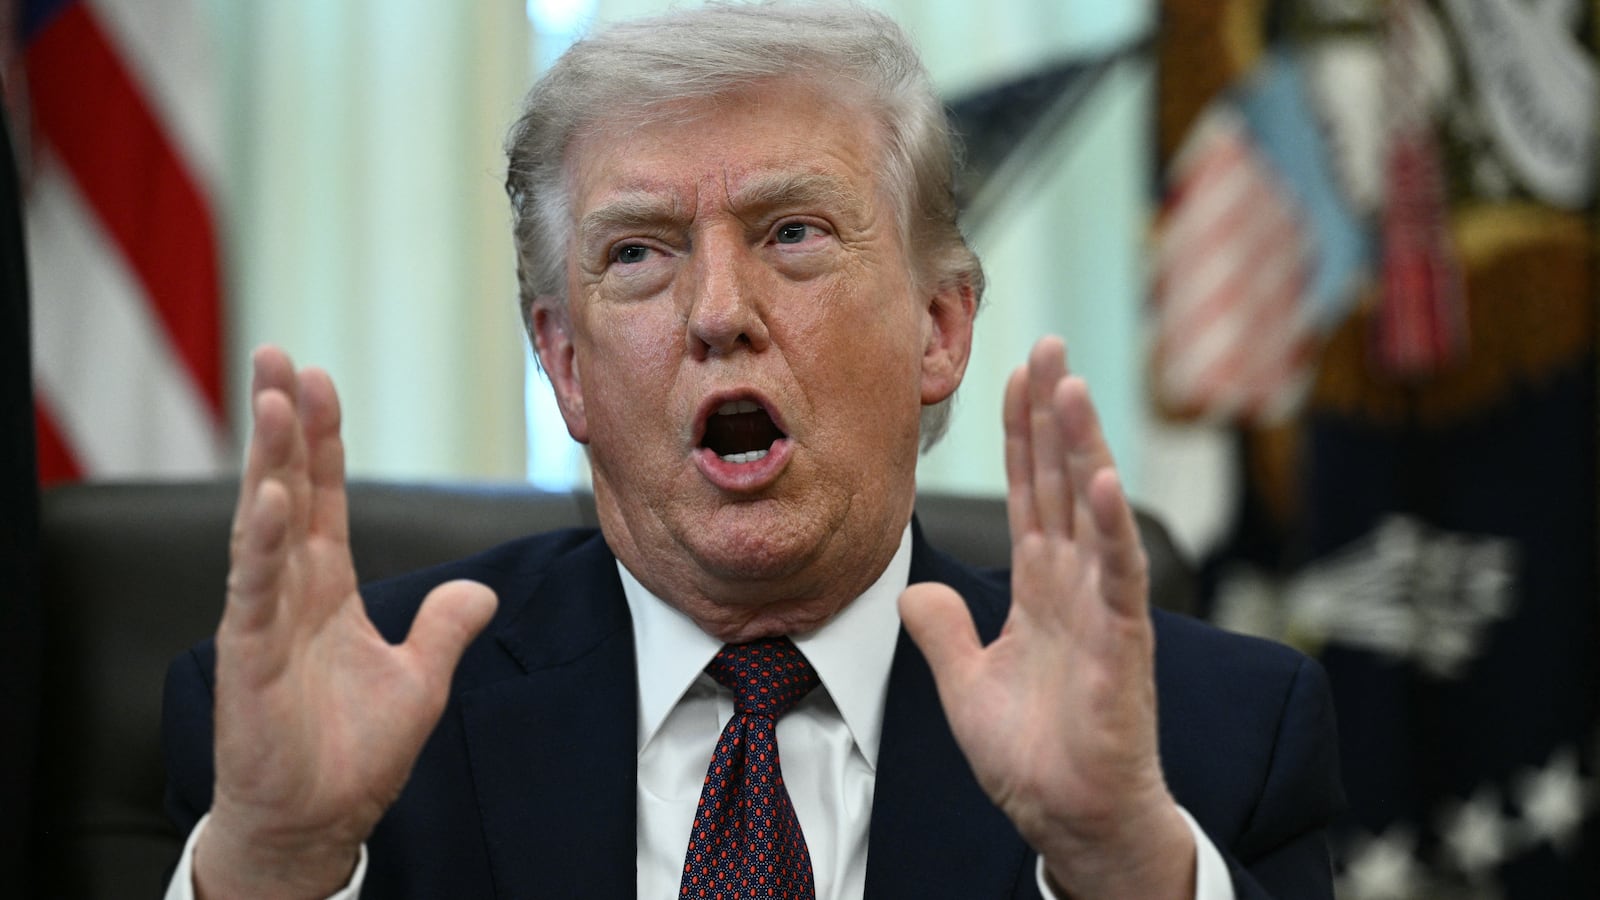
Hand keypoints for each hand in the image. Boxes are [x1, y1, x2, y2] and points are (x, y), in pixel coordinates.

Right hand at [194, 347, 497, 898]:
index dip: (325, 439)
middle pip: (286, 488)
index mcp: (327, 587)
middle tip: (277, 355)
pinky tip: (270, 497)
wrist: (317, 821)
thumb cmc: (353, 753)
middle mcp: (290, 590)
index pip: (326, 495)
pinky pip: (255, 590)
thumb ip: (446, 628)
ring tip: (272, 397)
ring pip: (264, 523)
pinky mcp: (249, 657)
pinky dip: (262, 544)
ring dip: (270, 460)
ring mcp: (265, 619)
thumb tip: (480, 592)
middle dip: (283, 422)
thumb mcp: (421, 681)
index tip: (321, 378)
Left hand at [900, 337, 1193, 898]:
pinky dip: (1107, 523)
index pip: (1028, 490)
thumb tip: (915, 589)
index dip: (1020, 433)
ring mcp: (1102, 607)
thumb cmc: (1033, 756)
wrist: (1068, 817)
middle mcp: (1075, 583)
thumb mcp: (966, 683)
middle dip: (1052, 412)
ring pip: (1092, 509)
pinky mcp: (1120, 641)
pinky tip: (1096, 476)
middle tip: (1048, 344)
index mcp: (1040, 587)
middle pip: (1059, 480)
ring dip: (1081, 445)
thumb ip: (943, 630)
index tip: (1014, 373)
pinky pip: (1116, 572)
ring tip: (1069, 384)